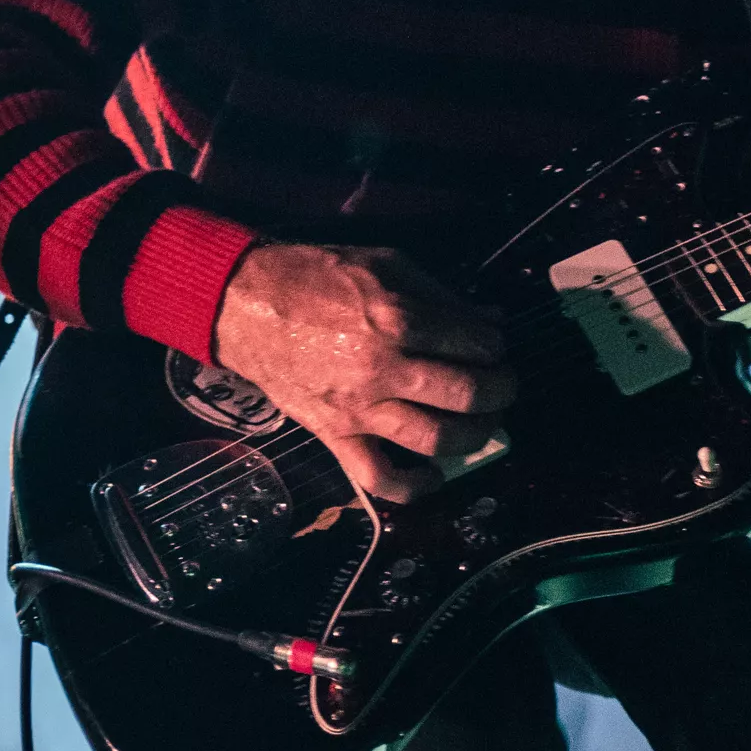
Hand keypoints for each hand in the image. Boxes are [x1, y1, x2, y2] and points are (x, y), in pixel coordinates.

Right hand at [212, 242, 513, 503]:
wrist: (246, 305)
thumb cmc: (317, 276)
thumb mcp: (386, 263)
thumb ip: (443, 295)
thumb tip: (493, 321)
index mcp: (398, 317)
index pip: (477, 343)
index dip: (496, 346)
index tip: (494, 345)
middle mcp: (383, 368)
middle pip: (466, 394)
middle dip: (501, 391)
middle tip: (503, 386)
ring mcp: (358, 408)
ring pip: (435, 439)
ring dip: (474, 436)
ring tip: (483, 424)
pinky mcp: (334, 435)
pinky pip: (378, 478)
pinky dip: (414, 487)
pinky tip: (436, 475)